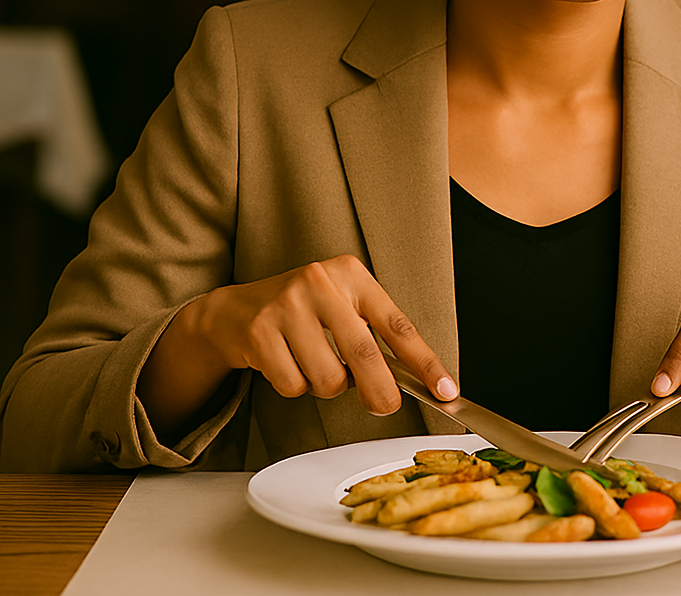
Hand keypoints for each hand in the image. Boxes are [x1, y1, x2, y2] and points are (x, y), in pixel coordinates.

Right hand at [141, 255, 454, 431]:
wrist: (234, 310)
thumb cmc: (301, 312)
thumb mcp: (341, 306)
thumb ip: (372, 335)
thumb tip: (410, 382)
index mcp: (351, 275)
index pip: (398, 324)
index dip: (425, 362)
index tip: (446, 390)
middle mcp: (320, 282)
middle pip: (365, 355)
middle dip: (381, 391)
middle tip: (385, 406)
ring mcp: (287, 304)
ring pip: (328, 377)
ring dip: (326, 387)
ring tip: (312, 365)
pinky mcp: (260, 331)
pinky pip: (293, 384)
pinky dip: (294, 387)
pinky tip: (284, 364)